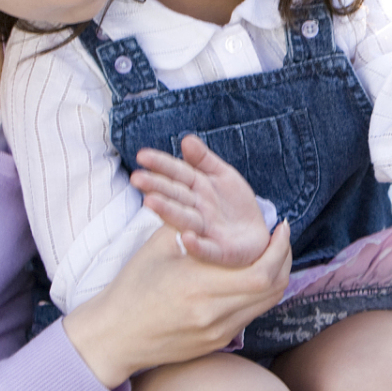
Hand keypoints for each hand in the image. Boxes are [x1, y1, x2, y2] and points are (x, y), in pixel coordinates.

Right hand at [63, 218, 290, 389]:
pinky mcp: (217, 343)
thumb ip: (190, 226)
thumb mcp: (158, 248)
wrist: (113, 337)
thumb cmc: (131, 288)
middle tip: (281, 239)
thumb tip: (217, 203)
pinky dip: (257, 293)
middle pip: (273, 289)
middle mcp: (214, 315)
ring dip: (274, 277)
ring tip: (271, 254)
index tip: (280, 227)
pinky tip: (249, 275)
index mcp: (199, 287)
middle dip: (284, 260)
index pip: (261, 273)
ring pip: (266, 304)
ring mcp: (218, 333)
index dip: (279, 249)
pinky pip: (249, 315)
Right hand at [132, 134, 272, 266]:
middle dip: (156, 186)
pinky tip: (187, 238)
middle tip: (136, 178)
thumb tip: (186, 139)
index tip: (141, 155)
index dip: (160, 164)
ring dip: (167, 211)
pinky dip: (197, 245)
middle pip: (175, 195)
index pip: (177, 172)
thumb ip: (203, 159)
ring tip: (150, 202)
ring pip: (184, 218)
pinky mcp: (219, 251)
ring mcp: (205, 230)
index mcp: (196, 188)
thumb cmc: (233, 203)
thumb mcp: (222, 175)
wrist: (255, 234)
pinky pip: (207, 248)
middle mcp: (196, 209)